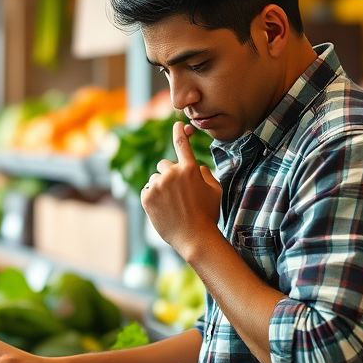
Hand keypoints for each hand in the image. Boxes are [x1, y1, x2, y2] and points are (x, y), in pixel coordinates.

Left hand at [140, 122, 221, 255]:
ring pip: (155, 179)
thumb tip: (197, 166)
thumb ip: (205, 173)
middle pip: (164, 165)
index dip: (179, 132)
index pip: (181, 144)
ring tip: (172, 205)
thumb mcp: (215, 190)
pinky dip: (153, 198)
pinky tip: (164, 209)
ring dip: (161, 188)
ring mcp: (158, 185)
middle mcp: (172, 174)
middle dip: (169, 175)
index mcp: (190, 169)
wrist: (195, 238)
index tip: (177, 124)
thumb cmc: (208, 214)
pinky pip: (147, 190)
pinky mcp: (146, 197)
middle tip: (178, 194)